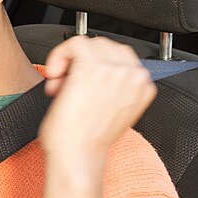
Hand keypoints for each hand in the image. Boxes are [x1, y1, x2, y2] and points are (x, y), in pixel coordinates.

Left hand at [39, 36, 155, 159]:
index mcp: (142, 87)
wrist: (77, 155)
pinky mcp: (94, 67)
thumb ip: (114, 89)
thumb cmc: (86, 140)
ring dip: (70, 61)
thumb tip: (94, 72)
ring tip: (61, 85)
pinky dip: (60, 54)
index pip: (120, 58)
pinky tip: (55, 74)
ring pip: (90, 43)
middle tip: (66, 86)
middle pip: (106, 47)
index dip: (95, 68)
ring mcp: (116, 70)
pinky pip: (75, 42)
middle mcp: (134, 76)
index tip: (79, 86)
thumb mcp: (112, 111)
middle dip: (81, 64)